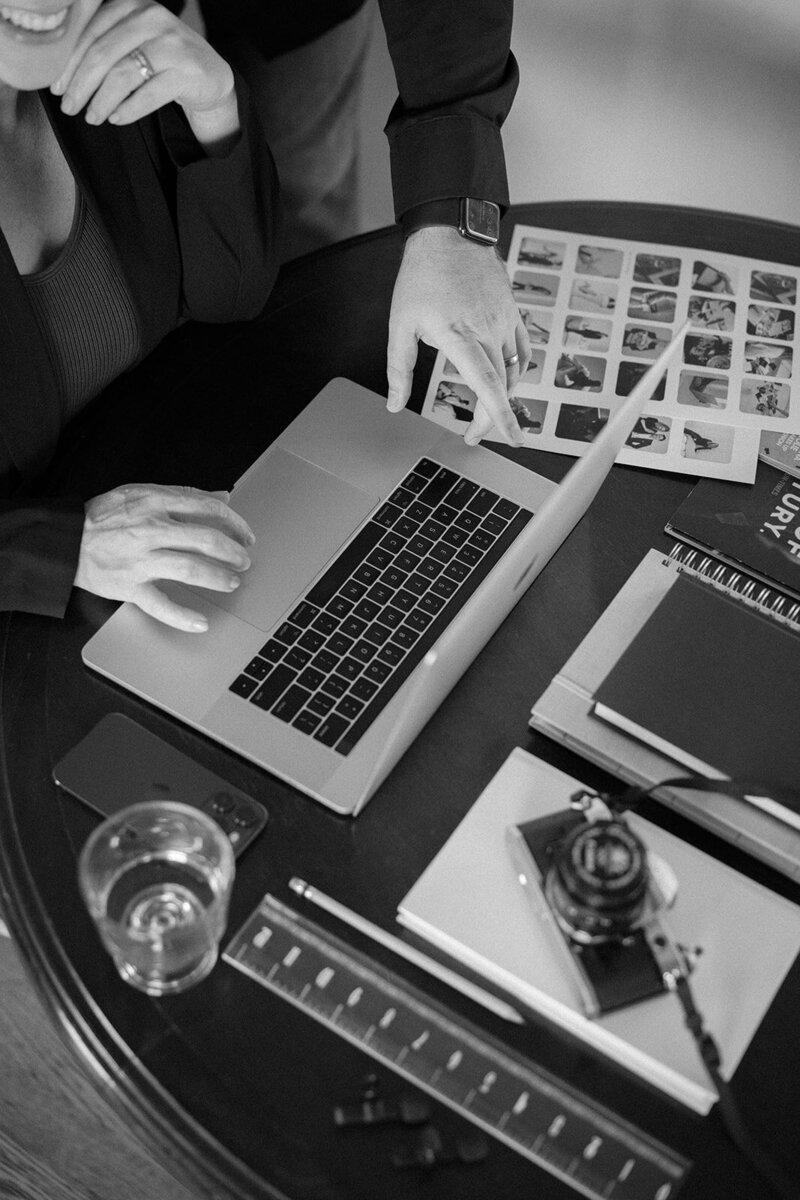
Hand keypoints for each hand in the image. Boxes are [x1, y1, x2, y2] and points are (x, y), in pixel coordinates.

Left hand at [51, 0, 238, 148]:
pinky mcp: (188, 70)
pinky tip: (116, 118)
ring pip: (123, 75)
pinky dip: (128, 109)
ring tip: (92, 117)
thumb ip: (104, 43)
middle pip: (103, 54)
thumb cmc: (162, 61)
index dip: (69, 63)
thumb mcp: (132, 41)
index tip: (57, 87)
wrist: (209, 76)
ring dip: (102, 101)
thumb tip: (62, 74)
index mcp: (131, 5)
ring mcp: (172, 43)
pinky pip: (149, 94)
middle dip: (81, 85)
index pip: (90, 32)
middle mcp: (152, 17)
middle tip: (69, 107)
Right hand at [74, 484, 254, 631]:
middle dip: (232, 551)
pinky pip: (160, 605)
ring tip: (232, 582)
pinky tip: (201, 622)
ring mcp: (140, 560)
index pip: (206, 507)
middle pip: (205, 539)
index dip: (233, 522)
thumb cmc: (103, 517)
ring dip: (218, 577)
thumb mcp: (141, 493)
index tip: (245, 534)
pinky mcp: (129, 586)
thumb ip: (183, 495)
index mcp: (154, 502)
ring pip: (190, 568)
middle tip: (244, 560)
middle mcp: (150, 529)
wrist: (63, 540)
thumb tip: (222, 497)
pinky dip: (182, 617)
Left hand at [386, 227, 529, 446]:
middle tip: (475, 434)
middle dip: (493, 418)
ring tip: (487, 409)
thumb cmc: (421, 276)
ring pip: (513, 370)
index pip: (488, 386)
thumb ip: (399, 369)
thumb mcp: (400, 325)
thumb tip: (394, 404)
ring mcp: (504, 321)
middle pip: (501, 387)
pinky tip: (506, 379)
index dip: (500, 417)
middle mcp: (488, 331)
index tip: (511, 439)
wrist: (449, 233)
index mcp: (459, 337)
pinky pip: (522, 349)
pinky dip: (517, 370)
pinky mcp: (512, 312)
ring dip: (503, 395)